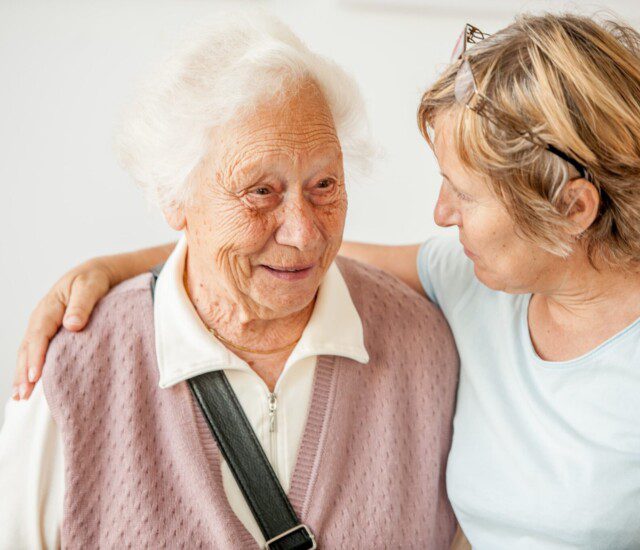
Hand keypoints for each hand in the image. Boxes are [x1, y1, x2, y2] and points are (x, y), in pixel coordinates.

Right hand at [14, 259, 112, 399]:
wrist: (94, 274)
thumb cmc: (93, 280)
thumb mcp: (91, 286)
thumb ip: (83, 304)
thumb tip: (73, 324)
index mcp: (50, 307)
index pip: (39, 335)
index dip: (36, 356)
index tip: (35, 376)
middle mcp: (41, 318)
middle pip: (28, 347)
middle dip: (24, 372)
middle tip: (24, 395)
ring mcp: (42, 327)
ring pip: (27, 352)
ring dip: (23, 374)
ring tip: (20, 397)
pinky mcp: (48, 334)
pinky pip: (35, 352)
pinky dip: (29, 368)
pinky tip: (27, 385)